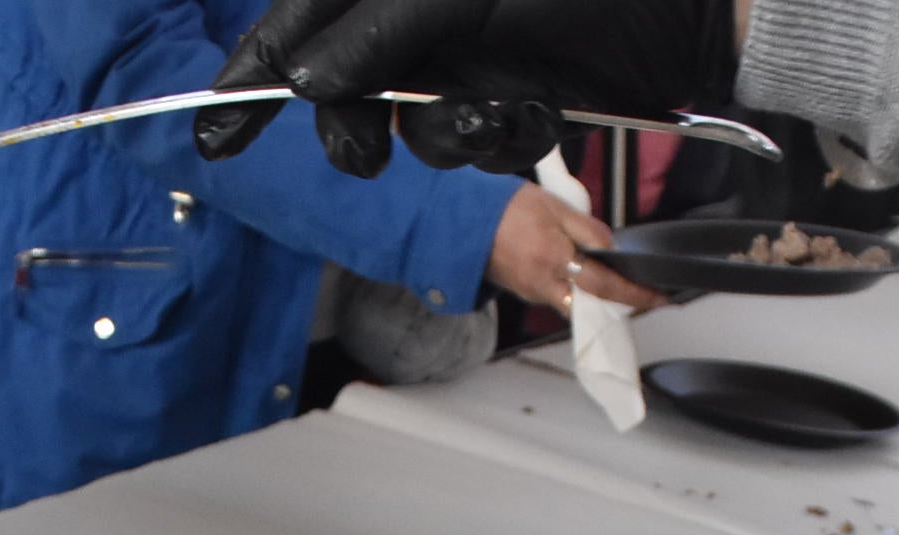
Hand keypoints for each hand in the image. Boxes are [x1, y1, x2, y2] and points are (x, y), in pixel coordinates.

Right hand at [198, 0, 739, 177]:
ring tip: (504, 111)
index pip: (297, 21)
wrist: (687, 13)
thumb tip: (306, 79)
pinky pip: (475, 138)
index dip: (249, 76)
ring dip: (453, 135)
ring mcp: (466, 52)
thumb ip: (376, 31)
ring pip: (415, 125)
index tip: (212, 131)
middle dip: (357, 129)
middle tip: (365, 156)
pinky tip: (539, 108)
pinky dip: (502, 136)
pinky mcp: (510, 89)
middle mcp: (420, 15)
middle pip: (345, 86)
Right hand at [489, 184, 663, 313]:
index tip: (656, 299)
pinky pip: (558, 296)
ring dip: (596, 297)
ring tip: (610, 280)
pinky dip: (574, 289)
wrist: (461, 221)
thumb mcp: (553, 206)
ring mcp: (534, 293)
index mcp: (555, 258)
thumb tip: (611, 247)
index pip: (604, 285)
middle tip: (641, 295)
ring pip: (576, 304)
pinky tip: (576, 272)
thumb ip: (586, 229)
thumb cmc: (504, 208)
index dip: (634, 295)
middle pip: (593, 306)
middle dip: (618, 303)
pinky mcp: (526, 293)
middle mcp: (545, 284)